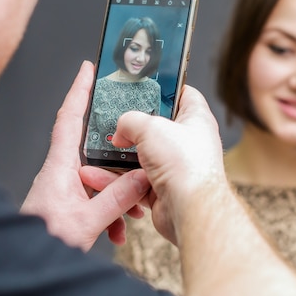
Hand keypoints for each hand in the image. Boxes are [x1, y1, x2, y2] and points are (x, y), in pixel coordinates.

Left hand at [21, 61, 149, 250]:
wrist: (23, 267)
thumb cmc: (44, 242)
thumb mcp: (87, 221)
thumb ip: (116, 199)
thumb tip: (141, 177)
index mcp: (60, 168)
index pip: (69, 118)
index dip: (78, 91)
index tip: (88, 69)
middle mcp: (62, 173)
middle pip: (92, 146)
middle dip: (117, 149)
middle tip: (136, 139)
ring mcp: (66, 189)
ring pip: (99, 177)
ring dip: (119, 192)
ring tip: (134, 211)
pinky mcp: (69, 203)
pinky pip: (95, 197)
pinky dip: (110, 211)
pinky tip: (119, 230)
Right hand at [105, 85, 226, 244]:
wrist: (190, 209)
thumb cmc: (187, 166)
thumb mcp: (151, 127)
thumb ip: (131, 120)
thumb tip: (121, 129)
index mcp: (196, 119)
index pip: (183, 94)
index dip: (165, 87)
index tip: (145, 85)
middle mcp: (187, 143)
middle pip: (156, 127)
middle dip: (133, 126)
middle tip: (114, 121)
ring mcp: (174, 167)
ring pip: (141, 156)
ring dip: (120, 156)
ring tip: (100, 149)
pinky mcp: (161, 188)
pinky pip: (134, 180)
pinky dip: (118, 180)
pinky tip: (101, 175)